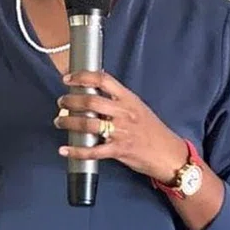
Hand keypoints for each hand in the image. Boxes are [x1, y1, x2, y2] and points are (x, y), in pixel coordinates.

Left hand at [54, 71, 187, 183]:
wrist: (169, 154)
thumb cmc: (152, 130)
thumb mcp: (138, 106)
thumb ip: (119, 98)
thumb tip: (97, 84)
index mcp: (128, 99)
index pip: (103, 80)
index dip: (83, 76)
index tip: (68, 78)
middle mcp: (124, 113)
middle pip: (91, 101)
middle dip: (71, 100)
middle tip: (61, 102)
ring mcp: (121, 132)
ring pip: (88, 124)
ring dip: (69, 122)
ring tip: (60, 121)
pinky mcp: (119, 150)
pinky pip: (93, 151)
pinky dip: (76, 151)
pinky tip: (65, 150)